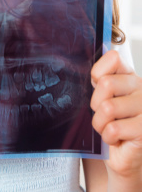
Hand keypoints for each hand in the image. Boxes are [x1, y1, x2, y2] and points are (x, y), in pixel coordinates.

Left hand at [91, 50, 141, 185]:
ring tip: (109, 128)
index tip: (96, 85)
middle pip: (106, 83)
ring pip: (108, 108)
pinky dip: (108, 137)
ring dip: (100, 123)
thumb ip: (99, 79)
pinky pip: (113, 128)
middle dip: (96, 103)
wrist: (122, 156)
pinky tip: (117, 139)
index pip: (113, 58)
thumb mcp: (102, 97)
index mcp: (130, 76)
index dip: (97, 73)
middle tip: (103, 114)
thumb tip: (85, 59)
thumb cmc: (111, 124)